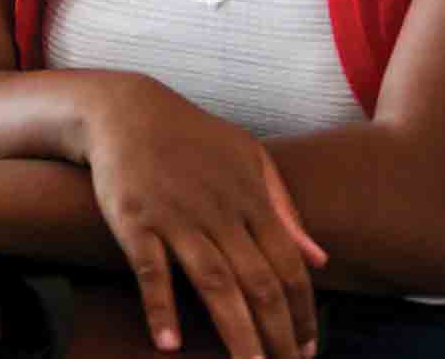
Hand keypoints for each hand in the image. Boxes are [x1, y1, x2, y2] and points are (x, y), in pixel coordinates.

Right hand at [83, 75, 324, 358]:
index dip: (302, 313)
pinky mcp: (135, 220)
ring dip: (235, 332)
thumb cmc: (191, 136)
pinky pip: (151, 271)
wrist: (125, 109)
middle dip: (277, 334)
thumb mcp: (248, 157)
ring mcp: (176, 217)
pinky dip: (161, 308)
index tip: (307, 348)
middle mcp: (219, 212)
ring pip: (214, 283)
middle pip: (258, 283)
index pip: (289, 267)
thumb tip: (320, 259)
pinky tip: (169, 345)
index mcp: (251, 199)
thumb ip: (284, 207)